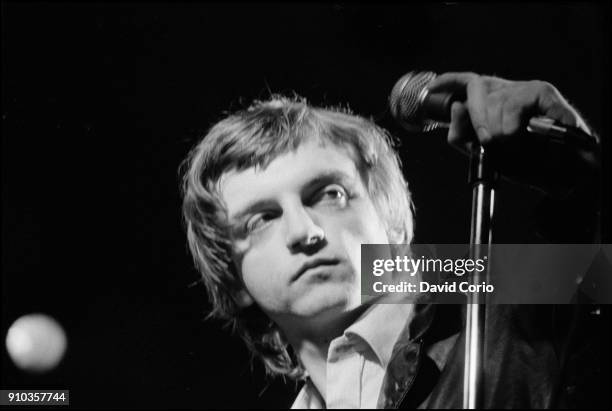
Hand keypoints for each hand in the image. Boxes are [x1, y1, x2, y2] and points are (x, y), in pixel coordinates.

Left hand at [427, 72, 598, 193]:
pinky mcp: (542, 92)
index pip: (465, 82)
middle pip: (475, 88)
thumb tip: (456, 106)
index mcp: (489, 101)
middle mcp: (505, 90)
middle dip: (477, 118)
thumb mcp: (481, 152)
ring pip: (495, 100)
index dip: (447, 81)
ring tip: (512, 141)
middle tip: (489, 140)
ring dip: (499, 128)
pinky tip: (520, 132)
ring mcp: (524, 88)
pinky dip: (513, 123)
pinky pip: (515, 102)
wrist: (556, 172)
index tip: (431, 88)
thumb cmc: (521, 160)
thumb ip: (462, 134)